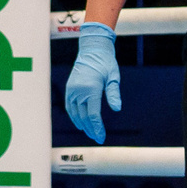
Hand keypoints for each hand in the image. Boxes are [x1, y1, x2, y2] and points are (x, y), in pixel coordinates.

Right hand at [65, 22, 121, 143]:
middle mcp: (79, 91)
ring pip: (75, 113)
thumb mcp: (113, 77)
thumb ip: (114, 93)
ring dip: (82, 125)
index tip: (101, 137)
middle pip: (84, 117)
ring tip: (90, 133)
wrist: (92, 49)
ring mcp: (72, 90)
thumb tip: (117, 108)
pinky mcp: (69, 88)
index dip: (97, 128)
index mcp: (91, 88)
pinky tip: (80, 123)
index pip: (93, 114)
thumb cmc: (106, 62)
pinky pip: (69, 106)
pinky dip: (74, 117)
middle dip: (91, 129)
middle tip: (98, 138)